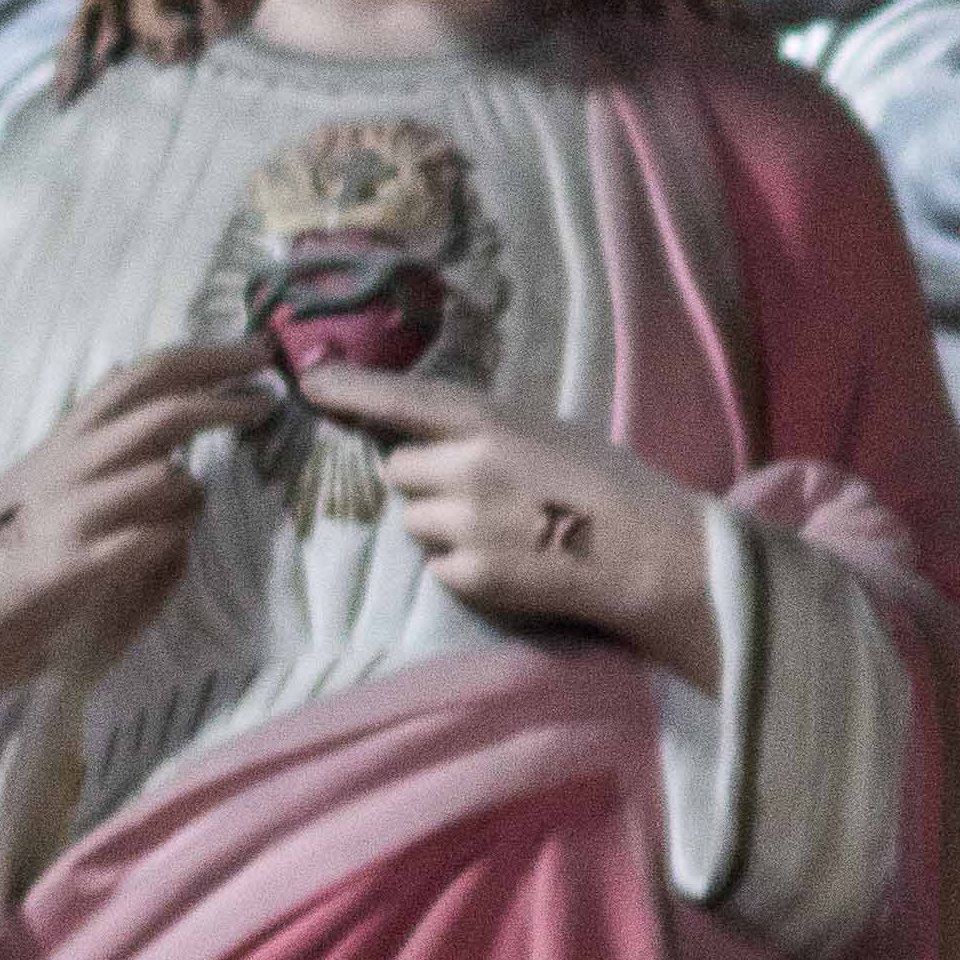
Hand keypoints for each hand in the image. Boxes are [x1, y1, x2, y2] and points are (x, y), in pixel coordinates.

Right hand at [0, 344, 272, 719]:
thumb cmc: (8, 549)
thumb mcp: (48, 481)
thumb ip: (98, 449)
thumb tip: (143, 408)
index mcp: (66, 440)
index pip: (141, 376)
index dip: (203, 356)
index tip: (255, 350)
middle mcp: (67, 465)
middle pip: (159, 413)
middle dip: (223, 400)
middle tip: (270, 398)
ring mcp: (68, 514)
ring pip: (162, 476)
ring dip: (194, 490)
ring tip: (193, 508)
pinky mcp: (68, 568)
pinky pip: (147, 541)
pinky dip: (172, 538)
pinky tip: (170, 545)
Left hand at [294, 372, 720, 695]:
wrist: (650, 553)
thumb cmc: (612, 482)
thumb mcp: (548, 429)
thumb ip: (487, 431)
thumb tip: (434, 435)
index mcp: (491, 421)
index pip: (402, 400)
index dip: (352, 390)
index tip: (309, 382)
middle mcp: (466, 469)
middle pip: (396, 470)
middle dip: (421, 479)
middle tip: (471, 491)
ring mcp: (464, 526)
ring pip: (414, 521)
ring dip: (439, 523)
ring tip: (498, 529)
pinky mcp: (470, 577)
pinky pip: (438, 566)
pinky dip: (461, 565)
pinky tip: (508, 561)